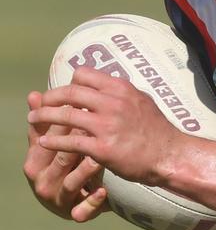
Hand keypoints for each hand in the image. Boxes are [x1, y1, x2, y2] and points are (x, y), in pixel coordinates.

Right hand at [24, 91, 108, 221]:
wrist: (76, 197)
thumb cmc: (63, 163)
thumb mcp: (53, 143)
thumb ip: (46, 121)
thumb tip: (34, 94)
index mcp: (33, 163)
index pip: (47, 139)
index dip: (63, 123)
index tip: (81, 107)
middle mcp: (42, 182)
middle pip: (61, 158)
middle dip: (78, 142)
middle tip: (97, 127)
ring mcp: (58, 199)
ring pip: (72, 182)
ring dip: (87, 169)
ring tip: (101, 157)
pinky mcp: (74, 213)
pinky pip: (82, 209)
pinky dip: (93, 200)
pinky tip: (104, 191)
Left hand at [26, 67, 182, 185]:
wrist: (170, 155)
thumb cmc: (158, 130)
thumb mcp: (143, 100)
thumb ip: (121, 93)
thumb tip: (106, 85)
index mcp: (121, 89)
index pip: (83, 75)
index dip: (69, 82)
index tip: (63, 92)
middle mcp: (112, 103)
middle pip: (69, 92)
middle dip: (50, 97)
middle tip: (39, 103)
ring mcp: (107, 126)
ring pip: (65, 115)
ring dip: (44, 117)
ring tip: (32, 120)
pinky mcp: (103, 149)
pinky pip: (70, 142)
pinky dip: (53, 141)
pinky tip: (44, 141)